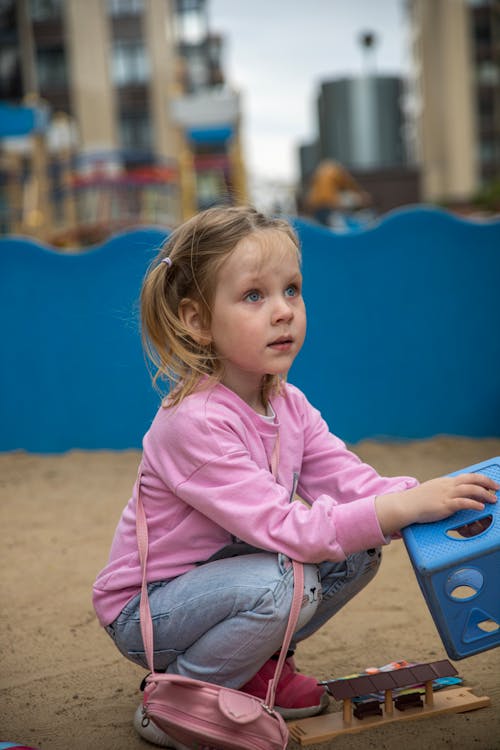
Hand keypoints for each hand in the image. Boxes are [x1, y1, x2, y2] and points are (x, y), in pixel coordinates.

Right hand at [375, 473, 497, 535]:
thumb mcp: (434, 491)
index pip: (468, 477)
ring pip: (470, 489)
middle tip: (497, 488)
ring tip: (493, 500)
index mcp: (446, 482)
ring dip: (484, 494)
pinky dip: (473, 504)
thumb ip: (445, 491)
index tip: (490, 484)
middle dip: (487, 482)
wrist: (406, 504)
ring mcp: (446, 495)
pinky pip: (462, 502)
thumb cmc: (419, 500)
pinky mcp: (444, 505)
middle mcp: (448, 485)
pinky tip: (481, 507)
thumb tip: (456, 495)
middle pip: (472, 479)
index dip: (481, 480)